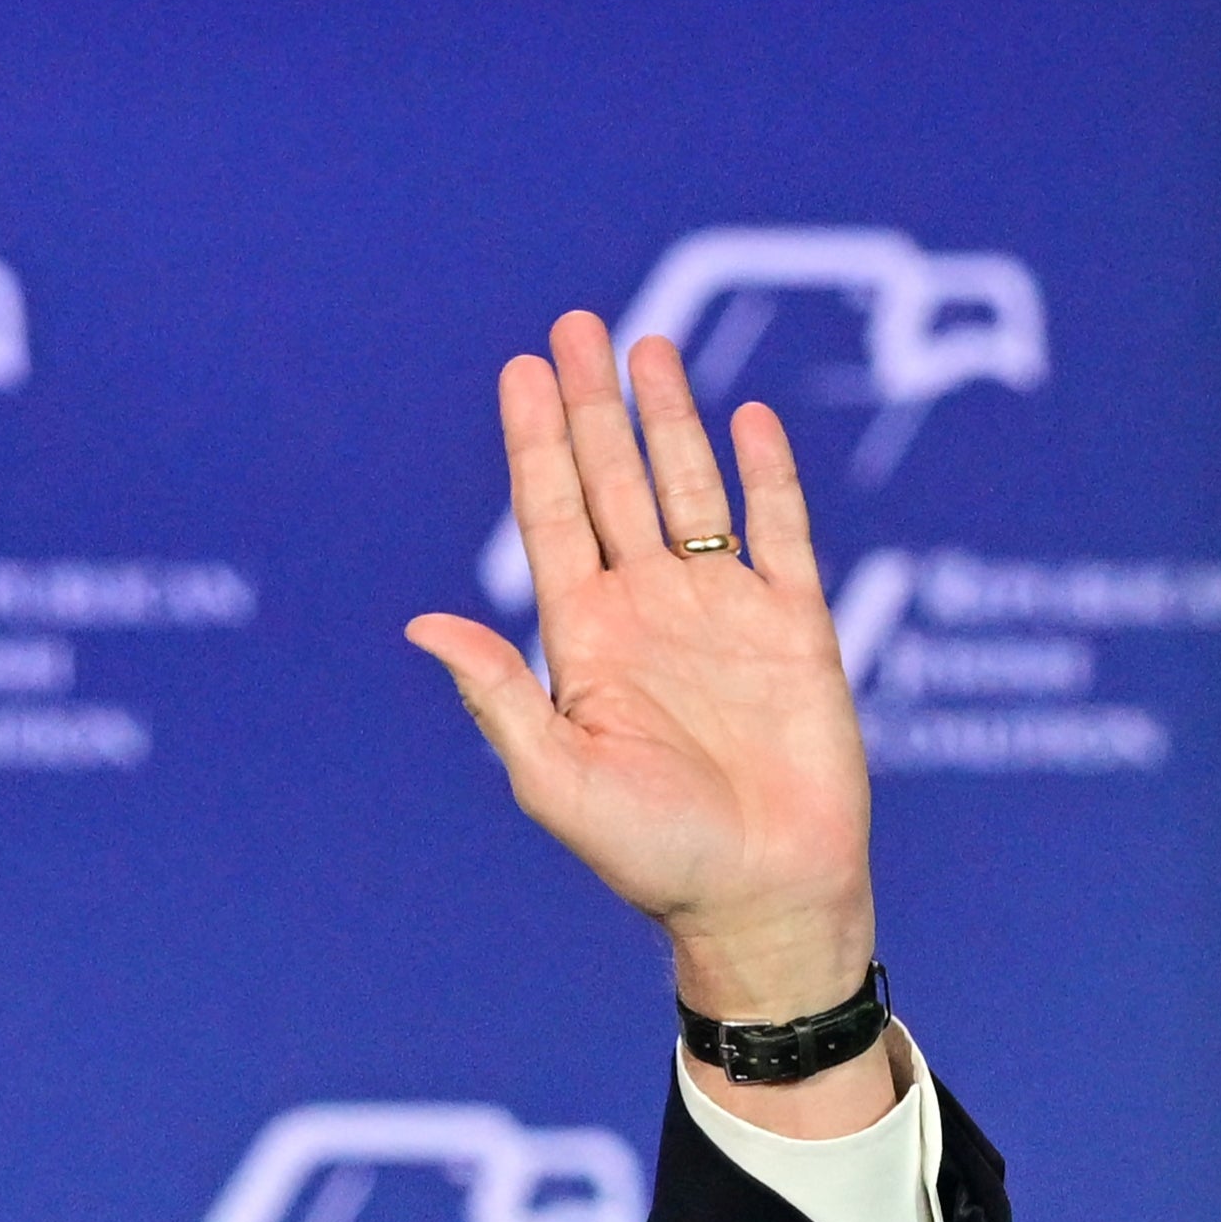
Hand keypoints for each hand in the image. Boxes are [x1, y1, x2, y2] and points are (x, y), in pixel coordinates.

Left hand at [408, 313, 881, 1064]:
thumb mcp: (554, 778)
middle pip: (613, 483)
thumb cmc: (650, 856)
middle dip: (591, 407)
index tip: (519, 369)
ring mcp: (722, 613)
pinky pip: (780, 532)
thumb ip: (498, 697)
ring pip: (689, 490)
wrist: (761, 895)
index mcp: (583, 643)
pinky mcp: (796, 626)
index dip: (534, 443)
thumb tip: (423, 624)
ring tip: (646, 346)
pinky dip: (765, 475)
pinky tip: (747, 420)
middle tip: (575, 326)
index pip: (552, 517)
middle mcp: (647, 613)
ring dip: (668, 420)